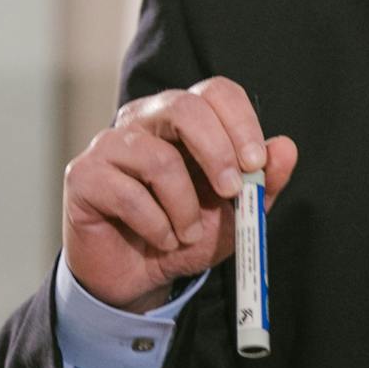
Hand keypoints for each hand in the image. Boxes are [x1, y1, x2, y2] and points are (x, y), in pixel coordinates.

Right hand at [63, 77, 299, 312]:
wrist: (138, 275)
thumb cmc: (184, 233)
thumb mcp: (235, 214)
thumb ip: (263, 183)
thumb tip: (286, 148)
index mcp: (183, 119)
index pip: (215, 92)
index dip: (240, 122)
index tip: (257, 164)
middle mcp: (143, 121)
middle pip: (183, 107)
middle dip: (217, 152)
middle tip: (232, 192)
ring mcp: (109, 145)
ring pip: (158, 160)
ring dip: (184, 209)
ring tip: (187, 233)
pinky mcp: (82, 176)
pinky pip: (128, 195)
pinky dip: (157, 227)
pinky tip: (161, 239)